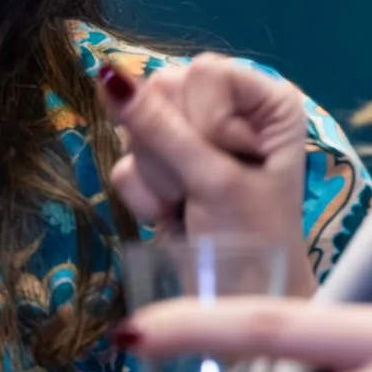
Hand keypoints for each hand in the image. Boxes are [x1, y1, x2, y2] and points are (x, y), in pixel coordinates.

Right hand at [102, 54, 309, 259]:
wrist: (235, 300)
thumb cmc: (252, 239)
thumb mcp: (214, 181)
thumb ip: (160, 128)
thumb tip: (108, 74)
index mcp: (263, 98)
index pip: (204, 71)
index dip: (205, 121)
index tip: (226, 162)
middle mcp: (228, 107)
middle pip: (162, 89)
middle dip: (175, 149)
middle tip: (206, 186)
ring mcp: (188, 134)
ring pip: (135, 124)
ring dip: (160, 176)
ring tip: (193, 203)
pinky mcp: (158, 164)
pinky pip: (125, 162)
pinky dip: (146, 197)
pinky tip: (176, 214)